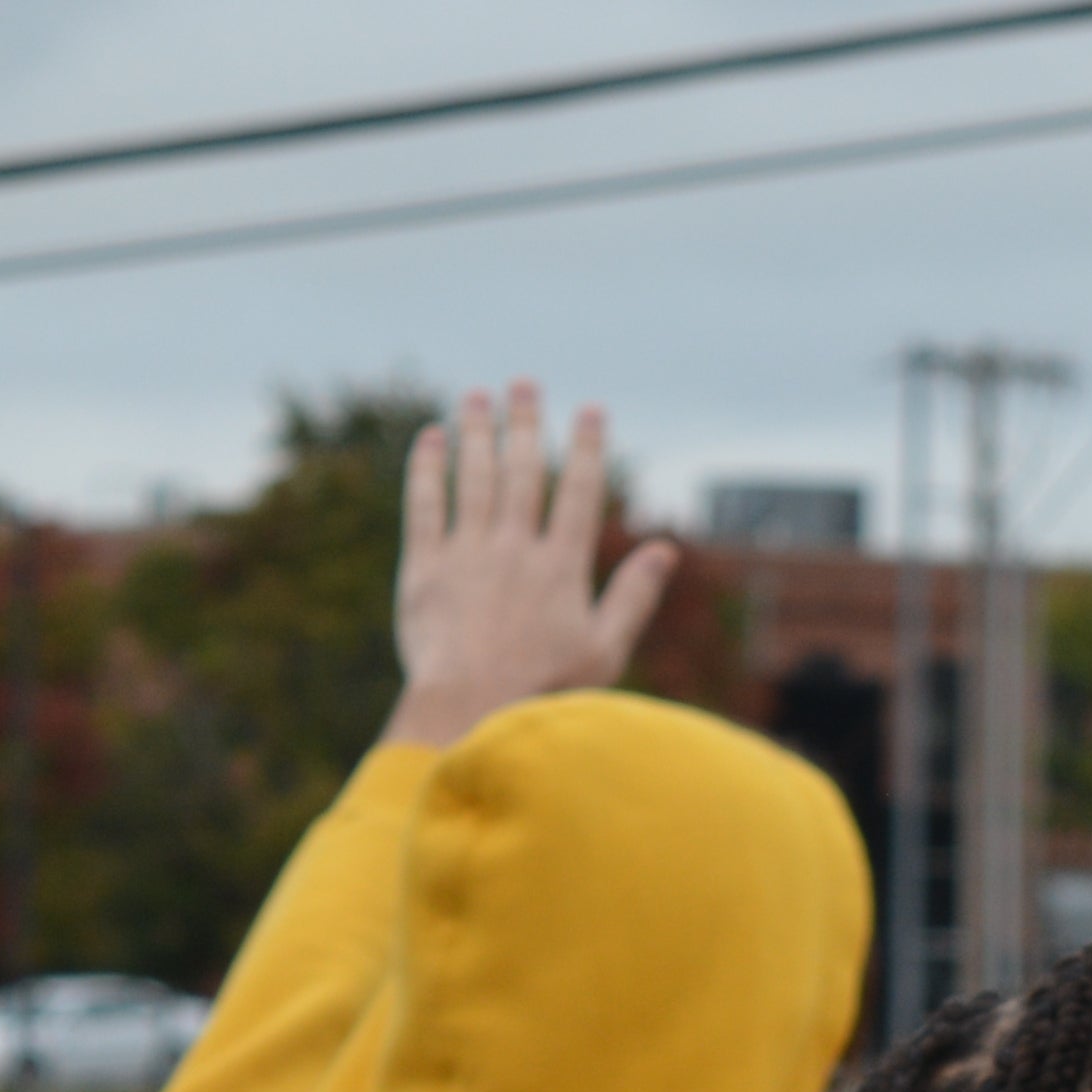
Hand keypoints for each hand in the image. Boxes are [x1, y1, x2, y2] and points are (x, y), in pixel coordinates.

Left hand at [389, 383, 677, 748]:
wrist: (468, 708)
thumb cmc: (543, 690)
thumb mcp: (605, 650)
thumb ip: (634, 595)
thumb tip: (665, 549)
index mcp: (562, 566)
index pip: (580, 491)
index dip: (587, 446)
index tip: (591, 410)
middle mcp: (515, 548)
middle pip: (523, 470)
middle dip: (525, 422)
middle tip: (523, 383)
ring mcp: (467, 554)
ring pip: (474, 477)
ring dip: (476, 432)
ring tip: (476, 396)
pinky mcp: (425, 569)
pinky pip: (425, 505)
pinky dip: (428, 469)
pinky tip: (430, 438)